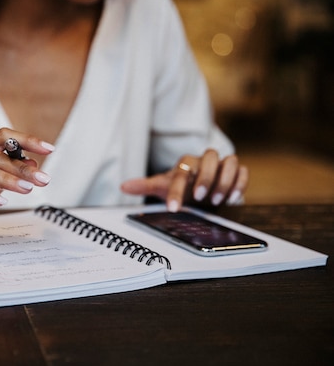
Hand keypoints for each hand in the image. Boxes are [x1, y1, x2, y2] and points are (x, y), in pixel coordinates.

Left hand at [120, 149, 247, 211]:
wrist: (198, 188)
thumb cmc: (180, 185)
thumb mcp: (162, 186)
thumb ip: (144, 186)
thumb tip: (123, 186)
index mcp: (185, 164)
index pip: (181, 173)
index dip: (177, 191)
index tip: (173, 208)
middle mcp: (204, 161)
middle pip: (210, 157)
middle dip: (206, 177)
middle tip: (200, 197)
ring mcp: (221, 165)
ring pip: (230, 162)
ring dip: (225, 180)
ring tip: (218, 200)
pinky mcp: (235, 171)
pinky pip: (242, 171)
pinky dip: (240, 183)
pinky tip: (233, 198)